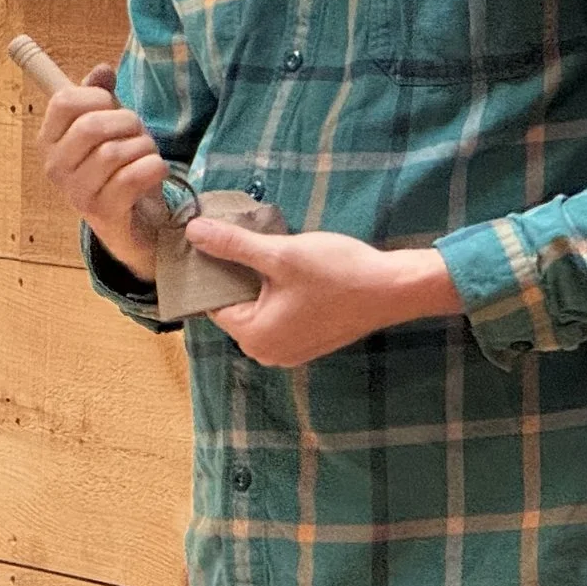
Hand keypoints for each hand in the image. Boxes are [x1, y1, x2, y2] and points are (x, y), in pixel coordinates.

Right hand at [37, 63, 166, 282]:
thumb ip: (100, 96)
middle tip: (138, 132)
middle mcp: (55, 168)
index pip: (63, 102)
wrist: (134, 223)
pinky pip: (132, 178)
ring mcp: (77, 193)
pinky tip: (155, 170)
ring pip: (114, 152)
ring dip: (143, 147)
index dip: (96, 96)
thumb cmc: (117, 168)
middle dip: (127, 122)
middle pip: (91, 126)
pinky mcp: (103, 213)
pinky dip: (153, 168)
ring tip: (147, 154)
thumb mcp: (107, 127)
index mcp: (49, 141)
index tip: (112, 105)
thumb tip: (102, 70)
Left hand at [185, 224, 463, 366]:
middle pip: (234, 307)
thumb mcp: (280, 254)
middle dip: (235, 276)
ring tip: (268, 252)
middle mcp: (266, 353)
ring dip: (258, 284)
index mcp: (253, 337)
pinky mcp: (308, 343)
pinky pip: (278, 317)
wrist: (394, 289)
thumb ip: (233, 245)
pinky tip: (289, 271)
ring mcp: (289, 352)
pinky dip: (277, 295)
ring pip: (257, 311)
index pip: (212, 302)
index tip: (215, 242)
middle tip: (242, 241)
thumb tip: (192, 232)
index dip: (211, 270)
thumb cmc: (337, 273)